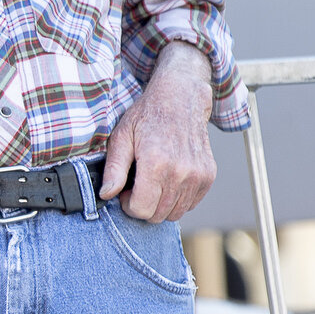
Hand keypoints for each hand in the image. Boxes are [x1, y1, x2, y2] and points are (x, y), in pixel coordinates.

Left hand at [100, 41, 214, 223]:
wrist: (181, 98)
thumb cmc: (148, 116)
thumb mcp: (122, 137)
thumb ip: (114, 169)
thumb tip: (106, 195)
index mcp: (156, 163)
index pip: (141, 210)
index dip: (128, 205)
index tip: (125, 192)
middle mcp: (180, 172)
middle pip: (157, 215)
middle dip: (143, 206)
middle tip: (138, 186)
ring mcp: (197, 175)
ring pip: (175, 213)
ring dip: (160, 204)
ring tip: (153, 182)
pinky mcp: (208, 176)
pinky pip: (190, 204)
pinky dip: (177, 199)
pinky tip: (168, 180)